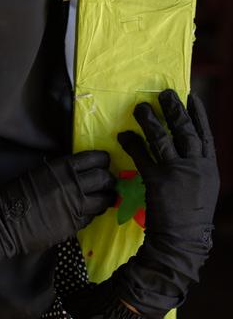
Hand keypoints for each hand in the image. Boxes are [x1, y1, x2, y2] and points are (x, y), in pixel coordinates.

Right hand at [0, 151, 114, 290]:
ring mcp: (76, 206)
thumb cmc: (16, 192)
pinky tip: (85, 212)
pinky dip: (91, 214)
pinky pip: (91, 217)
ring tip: (101, 199)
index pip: (94, 159)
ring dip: (105, 198)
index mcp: (61, 167)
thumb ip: (60, 171)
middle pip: (105, 178)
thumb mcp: (39, 172)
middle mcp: (72, 185)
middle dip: (109, 179)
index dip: (103, 160)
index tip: (104, 162)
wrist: (5, 220)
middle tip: (106, 182)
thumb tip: (78, 171)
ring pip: (104, 200)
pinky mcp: (75, 225)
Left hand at [117, 89, 218, 244]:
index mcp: (210, 168)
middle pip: (184, 131)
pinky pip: (142, 155)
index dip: (199, 114)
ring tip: (140, 107)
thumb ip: (197, 166)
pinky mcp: (157, 180)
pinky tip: (124, 134)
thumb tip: (187, 147)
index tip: (192, 96)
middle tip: (165, 93)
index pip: (205, 135)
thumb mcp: (203, 187)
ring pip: (162, 139)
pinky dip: (132, 142)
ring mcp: (177, 172)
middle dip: (174, 110)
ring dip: (150, 121)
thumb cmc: (191, 214)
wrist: (182, 239)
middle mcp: (196, 166)